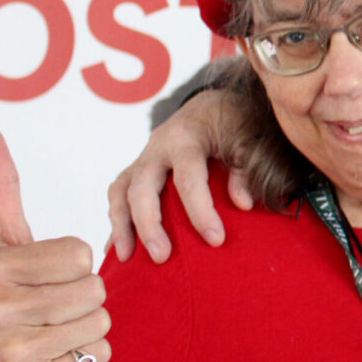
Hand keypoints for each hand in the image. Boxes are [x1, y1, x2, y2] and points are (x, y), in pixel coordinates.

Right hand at [0, 127, 110, 361]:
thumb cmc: (3, 296)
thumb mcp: (0, 242)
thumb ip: (0, 187)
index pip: (79, 254)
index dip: (73, 266)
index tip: (44, 278)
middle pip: (94, 288)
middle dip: (83, 298)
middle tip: (51, 309)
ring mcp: (14, 348)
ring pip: (100, 321)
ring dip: (87, 328)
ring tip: (53, 332)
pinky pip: (99, 355)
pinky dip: (87, 358)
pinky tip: (56, 358)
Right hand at [106, 87, 253, 263]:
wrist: (212, 102)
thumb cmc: (233, 121)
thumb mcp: (246, 137)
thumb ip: (244, 169)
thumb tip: (242, 204)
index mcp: (186, 138)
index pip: (188, 179)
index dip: (201, 211)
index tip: (216, 240)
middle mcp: (157, 147)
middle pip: (142, 188)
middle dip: (149, 225)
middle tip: (162, 257)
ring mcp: (143, 157)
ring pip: (120, 191)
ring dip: (120, 226)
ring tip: (126, 258)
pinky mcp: (137, 168)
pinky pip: (118, 194)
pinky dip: (116, 221)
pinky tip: (115, 249)